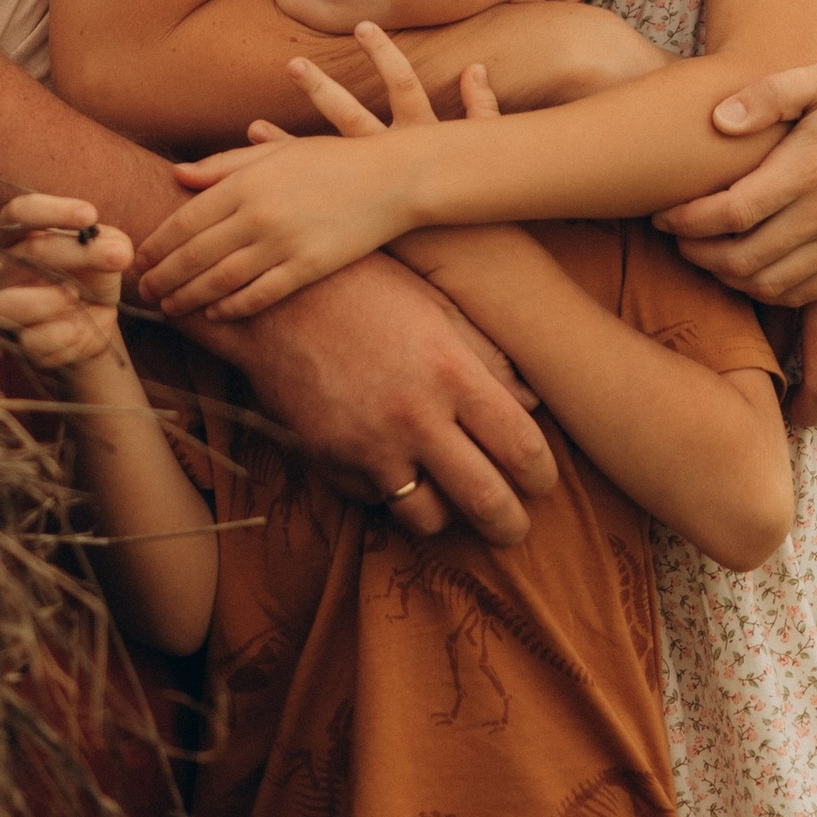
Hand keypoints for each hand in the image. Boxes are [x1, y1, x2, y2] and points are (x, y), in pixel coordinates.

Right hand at [0, 191, 134, 370]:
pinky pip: (32, 340)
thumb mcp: (107, 249)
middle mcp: (3, 268)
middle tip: (117, 256)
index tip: (90, 214)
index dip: (52, 211)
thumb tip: (116, 250)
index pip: (19, 212)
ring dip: (53, 299)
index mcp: (17, 235)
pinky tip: (80, 325)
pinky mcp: (19, 342)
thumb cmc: (92, 272)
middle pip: (25, 253)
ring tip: (79, 295)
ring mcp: (5, 307)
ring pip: (6, 304)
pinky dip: (64, 332)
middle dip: (75, 252)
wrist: (96, 319)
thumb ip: (111, 242)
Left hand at [135, 26, 449, 322]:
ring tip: (170, 309)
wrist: (394, 177)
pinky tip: (215, 314)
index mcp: (247, 181)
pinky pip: (261, 294)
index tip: (140, 259)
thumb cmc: (333, 159)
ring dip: (190, 298)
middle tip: (144, 293)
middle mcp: (259, 213)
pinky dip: (233, 307)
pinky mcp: (309, 267)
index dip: (158, 244)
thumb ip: (225, 163)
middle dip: (165, 277)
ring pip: (221, 280)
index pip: (186, 220)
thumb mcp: (277, 150)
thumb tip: (177, 174)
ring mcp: (284, 242)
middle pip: (196, 255)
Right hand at [225, 248, 557, 545]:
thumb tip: (531, 402)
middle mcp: (415, 417)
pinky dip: (389, 493)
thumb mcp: (436, 305)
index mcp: (451, 373)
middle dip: (509, 525)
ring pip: (426, 516)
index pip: (520, 448)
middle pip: (484, 500)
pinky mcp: (330, 461)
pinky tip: (394, 468)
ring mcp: (369, 445)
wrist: (273, 299)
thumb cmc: (365, 287)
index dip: (542, 476)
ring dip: (446, 514)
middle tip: (514, 529)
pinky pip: (373, 500)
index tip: (543, 483)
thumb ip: (489, 356)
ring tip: (451, 499)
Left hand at [657, 63, 816, 306]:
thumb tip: (718, 120)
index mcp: (810, 169)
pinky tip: (742, 268)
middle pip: (742, 257)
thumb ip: (769, 94)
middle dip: (695, 252)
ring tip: (701, 251)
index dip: (687, 219)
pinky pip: (799, 294)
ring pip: (767, 284)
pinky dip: (761, 290)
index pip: (733, 212)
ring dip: (723, 275)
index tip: (661, 211)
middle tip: (671, 235)